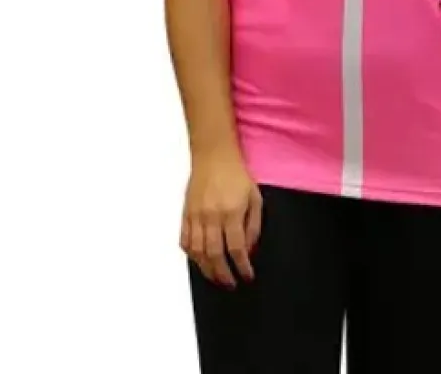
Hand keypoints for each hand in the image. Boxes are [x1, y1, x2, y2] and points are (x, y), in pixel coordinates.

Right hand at [181, 150, 262, 287]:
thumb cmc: (237, 175)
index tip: (247, 276)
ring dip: (207, 270)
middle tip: (230, 284)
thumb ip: (253, 225)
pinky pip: (185, 241)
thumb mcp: (255, 197)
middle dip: (223, 275)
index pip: (236, 249)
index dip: (242, 267)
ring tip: (216, 278)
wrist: (213, 156)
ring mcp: (196, 216)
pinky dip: (192, 256)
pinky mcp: (185, 214)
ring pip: (198, 252)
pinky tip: (199, 261)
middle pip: (215, 255)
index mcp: (232, 212)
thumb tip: (249, 250)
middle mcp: (212, 216)